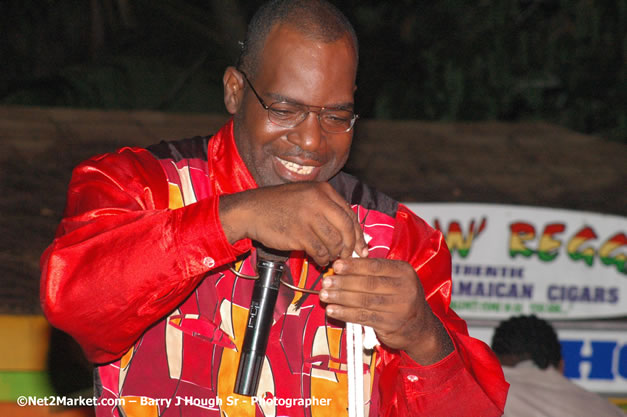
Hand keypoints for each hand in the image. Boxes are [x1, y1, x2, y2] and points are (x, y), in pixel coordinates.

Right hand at [219, 182, 367, 265]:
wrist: (251, 211)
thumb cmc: (278, 205)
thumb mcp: (305, 196)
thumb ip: (327, 209)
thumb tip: (350, 232)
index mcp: (323, 190)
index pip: (349, 213)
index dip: (358, 234)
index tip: (361, 248)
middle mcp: (318, 201)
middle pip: (346, 228)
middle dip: (350, 246)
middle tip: (347, 256)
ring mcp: (309, 217)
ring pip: (334, 241)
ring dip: (334, 253)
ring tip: (329, 257)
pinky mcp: (299, 233)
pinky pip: (320, 251)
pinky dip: (322, 258)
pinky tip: (319, 259)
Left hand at [319, 258, 453, 364]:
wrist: (420, 328)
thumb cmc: (400, 299)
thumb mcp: (395, 280)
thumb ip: (374, 272)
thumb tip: (342, 265)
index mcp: (404, 271)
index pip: (375, 266)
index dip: (353, 266)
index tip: (336, 266)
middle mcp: (405, 288)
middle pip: (368, 283)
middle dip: (343, 282)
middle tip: (326, 282)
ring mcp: (399, 307)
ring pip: (364, 300)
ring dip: (341, 297)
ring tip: (324, 295)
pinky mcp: (391, 324)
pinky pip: (363, 317)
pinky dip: (345, 313)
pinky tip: (332, 310)